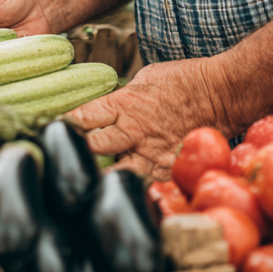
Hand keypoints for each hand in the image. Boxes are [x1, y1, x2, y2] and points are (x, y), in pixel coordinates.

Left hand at [66, 58, 229, 178]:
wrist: (221, 93)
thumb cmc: (184, 79)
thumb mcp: (146, 77)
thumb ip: (124, 97)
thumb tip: (109, 106)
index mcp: (125, 104)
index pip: (83, 117)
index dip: (64, 124)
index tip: (51, 129)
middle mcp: (134, 131)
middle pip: (93, 148)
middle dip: (77, 152)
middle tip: (62, 156)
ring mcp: (151, 153)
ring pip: (115, 173)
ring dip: (100, 176)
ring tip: (84, 182)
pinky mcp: (168, 169)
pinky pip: (144, 184)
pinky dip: (131, 188)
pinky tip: (119, 193)